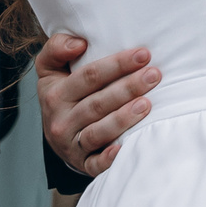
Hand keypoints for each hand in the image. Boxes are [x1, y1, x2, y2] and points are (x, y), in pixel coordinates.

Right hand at [36, 33, 160, 175]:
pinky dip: (108, 158)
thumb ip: (57, 48)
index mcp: (56, 94)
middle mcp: (61, 120)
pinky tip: (124, 148)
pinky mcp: (82, 163)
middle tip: (154, 75)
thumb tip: (78, 43)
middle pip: (97, 103)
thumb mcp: (51, 69)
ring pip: (98, 131)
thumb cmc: (62, 93)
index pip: (89, 76)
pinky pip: (94, 164)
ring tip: (147, 104)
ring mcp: (71, 144)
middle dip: (128, 88)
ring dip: (123, 118)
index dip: (116, 64)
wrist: (56, 132)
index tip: (143, 54)